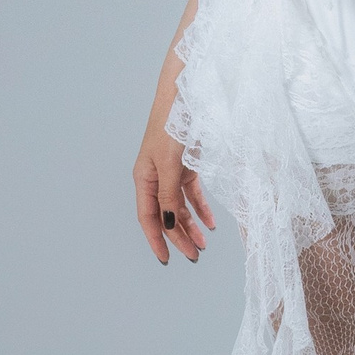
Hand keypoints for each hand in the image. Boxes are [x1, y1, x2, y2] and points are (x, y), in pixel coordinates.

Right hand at [134, 109, 215, 262]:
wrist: (185, 96)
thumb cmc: (171, 126)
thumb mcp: (169, 164)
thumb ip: (169, 195)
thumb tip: (169, 223)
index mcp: (144, 178)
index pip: (149, 217)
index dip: (157, 239)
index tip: (167, 258)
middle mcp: (155, 178)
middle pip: (166, 215)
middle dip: (179, 236)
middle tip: (194, 255)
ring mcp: (170, 172)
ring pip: (179, 207)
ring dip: (191, 225)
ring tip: (204, 243)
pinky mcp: (186, 166)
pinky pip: (192, 194)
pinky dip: (201, 208)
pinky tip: (210, 221)